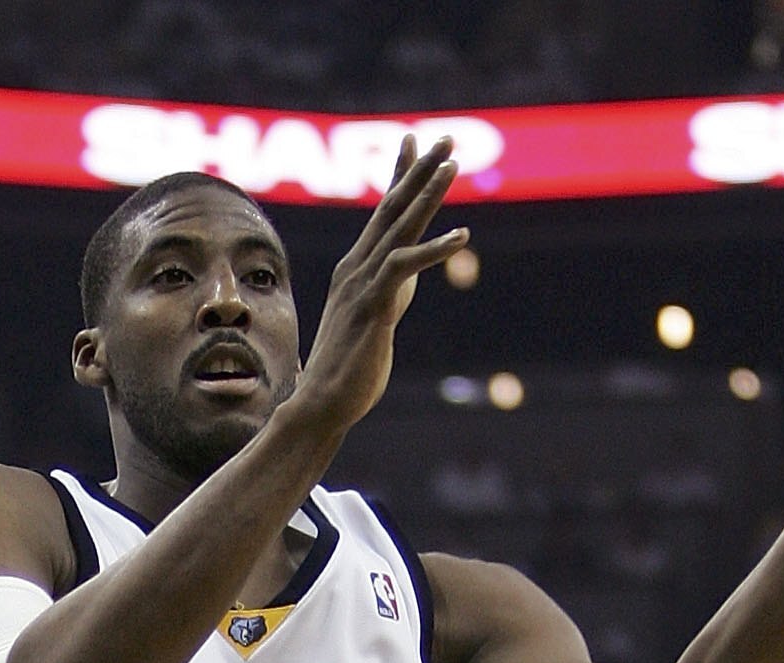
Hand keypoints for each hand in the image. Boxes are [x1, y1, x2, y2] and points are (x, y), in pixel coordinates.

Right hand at [296, 137, 469, 439]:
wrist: (320, 404)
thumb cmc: (346, 370)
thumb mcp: (371, 320)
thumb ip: (387, 294)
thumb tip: (402, 285)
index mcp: (355, 268)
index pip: (381, 212)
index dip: (400, 176)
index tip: (415, 143)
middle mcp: (356, 268)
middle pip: (392, 207)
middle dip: (419, 169)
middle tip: (445, 137)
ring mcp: (363, 285)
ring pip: (399, 228)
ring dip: (427, 194)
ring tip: (453, 165)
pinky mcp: (374, 307)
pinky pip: (405, 267)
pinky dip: (434, 249)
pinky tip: (462, 236)